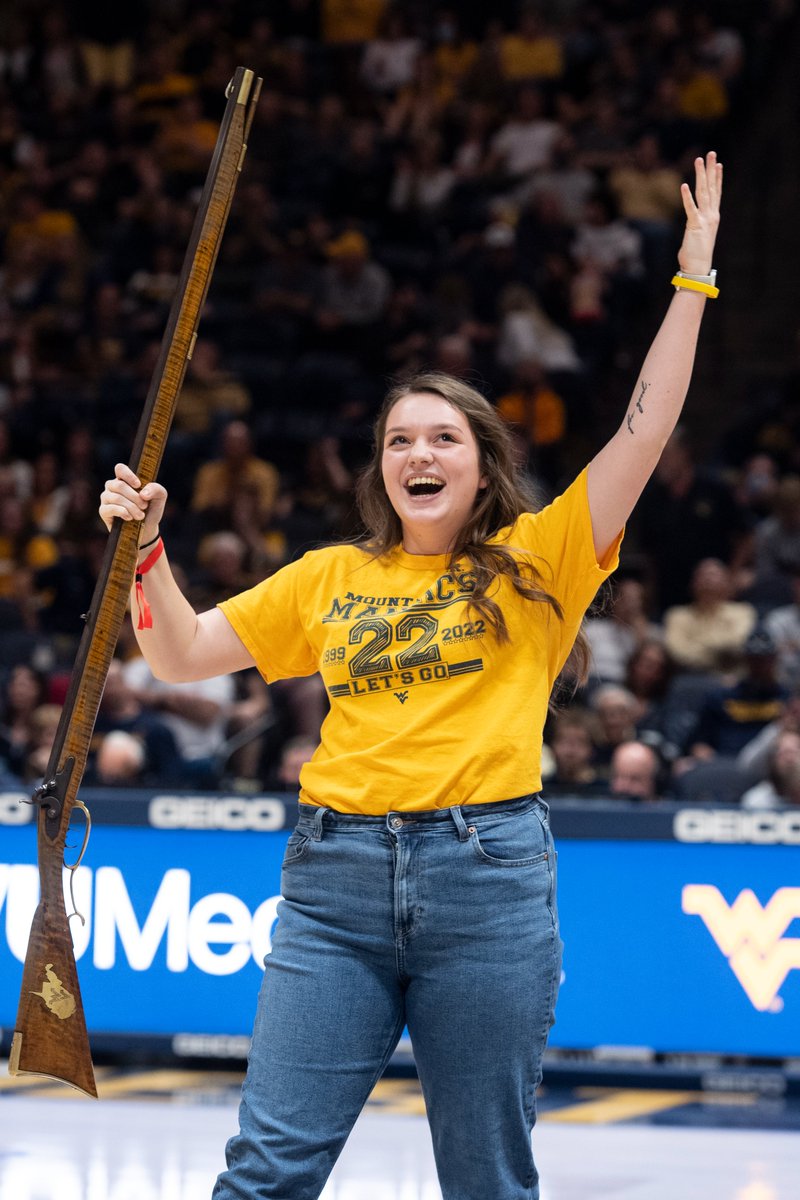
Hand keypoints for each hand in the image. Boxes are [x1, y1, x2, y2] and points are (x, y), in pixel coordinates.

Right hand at [99, 463, 166, 542]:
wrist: (146, 529)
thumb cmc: (151, 509)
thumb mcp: (160, 497)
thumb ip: (156, 489)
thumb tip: (143, 493)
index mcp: (125, 479)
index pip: (120, 468)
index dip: (128, 475)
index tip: (138, 485)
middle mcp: (113, 486)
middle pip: (119, 485)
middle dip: (135, 497)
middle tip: (144, 506)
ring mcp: (106, 498)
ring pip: (116, 497)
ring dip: (131, 507)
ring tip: (140, 516)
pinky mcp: (103, 511)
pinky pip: (109, 508)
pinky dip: (122, 512)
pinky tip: (129, 517)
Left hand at [677, 151, 722, 275]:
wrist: (698, 268)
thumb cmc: (696, 255)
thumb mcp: (699, 235)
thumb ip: (698, 226)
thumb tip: (694, 225)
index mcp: (713, 217)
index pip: (716, 193)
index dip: (717, 178)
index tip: (718, 164)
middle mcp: (711, 215)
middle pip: (711, 187)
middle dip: (710, 170)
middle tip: (711, 153)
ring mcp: (704, 219)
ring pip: (703, 192)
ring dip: (701, 175)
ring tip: (699, 160)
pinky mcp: (695, 225)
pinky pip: (691, 208)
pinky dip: (687, 197)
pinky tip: (685, 185)